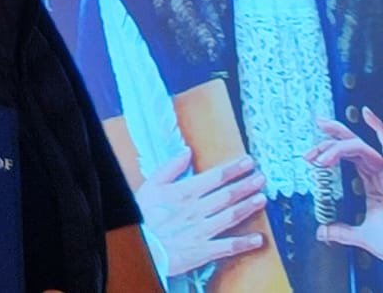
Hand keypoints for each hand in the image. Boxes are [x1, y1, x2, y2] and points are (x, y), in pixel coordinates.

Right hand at [134, 149, 267, 275]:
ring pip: (231, 216)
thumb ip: (170, 168)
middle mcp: (197, 210)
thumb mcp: (150, 186)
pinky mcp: (203, 250)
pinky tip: (258, 239)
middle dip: (246, 185)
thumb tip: (187, 152)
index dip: (234, 169)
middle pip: (227, 195)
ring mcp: (202, 230)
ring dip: (248, 207)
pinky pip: (227, 246)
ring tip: (262, 199)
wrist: (138, 245)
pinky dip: (244, 243)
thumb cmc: (142, 215)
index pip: (215, 177)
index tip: (248, 162)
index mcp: (184, 193)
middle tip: (261, 178)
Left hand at [308, 106, 382, 258]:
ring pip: (360, 147)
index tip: (311, 154)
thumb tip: (324, 232)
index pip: (351, 156)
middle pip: (354, 144)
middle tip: (318, 124)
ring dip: (337, 148)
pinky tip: (368, 115)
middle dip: (334, 133)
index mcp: (376, 183)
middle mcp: (382, 173)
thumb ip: (343, 232)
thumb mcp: (364, 236)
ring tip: (319, 158)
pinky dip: (380, 130)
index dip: (331, 148)